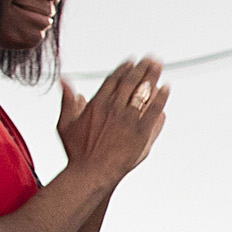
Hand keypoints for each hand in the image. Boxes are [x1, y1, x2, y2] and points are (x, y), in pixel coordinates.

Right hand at [58, 58, 168, 185]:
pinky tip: (166, 87)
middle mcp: (114, 108)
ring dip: (152, 76)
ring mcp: (128, 119)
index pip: (114, 80)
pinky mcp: (141, 131)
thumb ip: (67, 102)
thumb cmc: (77, 153)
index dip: (125, 69)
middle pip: (130, 82)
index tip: (132, 61)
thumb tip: (64, 81)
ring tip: (159, 65)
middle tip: (151, 58)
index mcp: (97, 104)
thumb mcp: (66, 125)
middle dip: (142, 67)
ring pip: (143, 92)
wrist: (92, 173)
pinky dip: (161, 97)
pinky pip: (154, 109)